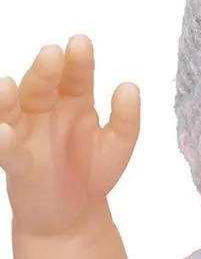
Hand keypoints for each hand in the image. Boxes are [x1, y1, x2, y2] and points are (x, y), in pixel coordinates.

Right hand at [0, 35, 139, 237]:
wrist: (75, 215)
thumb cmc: (92, 173)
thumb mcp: (118, 145)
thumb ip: (126, 119)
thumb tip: (130, 86)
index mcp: (74, 105)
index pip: (75, 77)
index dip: (78, 62)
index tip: (81, 43)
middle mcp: (46, 113)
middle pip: (42, 86)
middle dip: (46, 70)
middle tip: (52, 53)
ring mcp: (28, 135)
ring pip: (13, 110)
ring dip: (9, 98)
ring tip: (9, 84)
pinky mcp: (18, 163)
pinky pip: (8, 150)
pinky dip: (3, 140)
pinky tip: (5, 131)